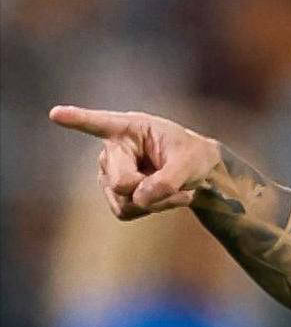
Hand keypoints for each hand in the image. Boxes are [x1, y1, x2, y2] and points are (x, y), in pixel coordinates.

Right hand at [49, 105, 220, 220]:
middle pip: (122, 182)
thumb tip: (138, 199)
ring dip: (157, 201)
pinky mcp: (114, 196)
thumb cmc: (193, 157)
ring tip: (175, 188)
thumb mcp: (192, 163)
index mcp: (129, 129)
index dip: (77, 119)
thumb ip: (168, 180)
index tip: (56, 114)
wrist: (198, 174)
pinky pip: (128, 212)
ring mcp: (109, 174)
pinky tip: (165, 197)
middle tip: (176, 181)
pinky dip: (153, 209)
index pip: (99, 123)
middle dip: (152, 189)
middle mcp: (112, 151)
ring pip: (126, 201)